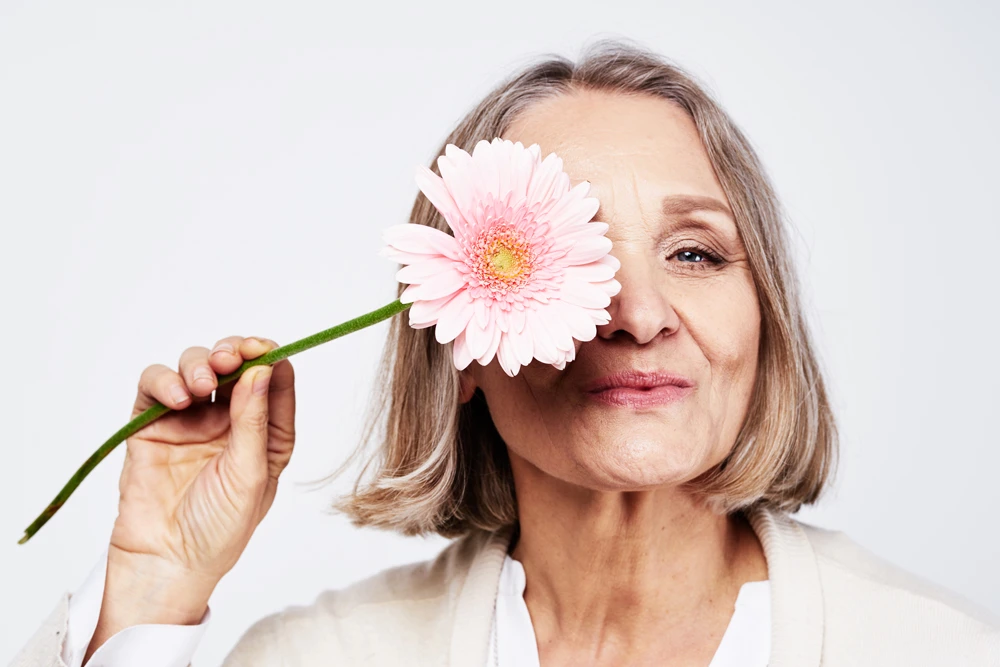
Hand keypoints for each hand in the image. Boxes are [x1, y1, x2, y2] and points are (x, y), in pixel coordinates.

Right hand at [86, 336, 294, 659]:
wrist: (166, 563)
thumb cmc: (219, 529)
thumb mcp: (250, 474)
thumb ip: (255, 420)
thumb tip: (263, 369)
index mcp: (266, 432)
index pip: (274, 380)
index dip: (269, 357)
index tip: (263, 347)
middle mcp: (230, 421)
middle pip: (233, 365)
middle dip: (232, 352)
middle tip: (229, 358)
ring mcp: (190, 421)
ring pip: (195, 367)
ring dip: (198, 364)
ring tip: (201, 387)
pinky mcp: (152, 425)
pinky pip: (155, 387)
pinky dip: (163, 381)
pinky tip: (176, 398)